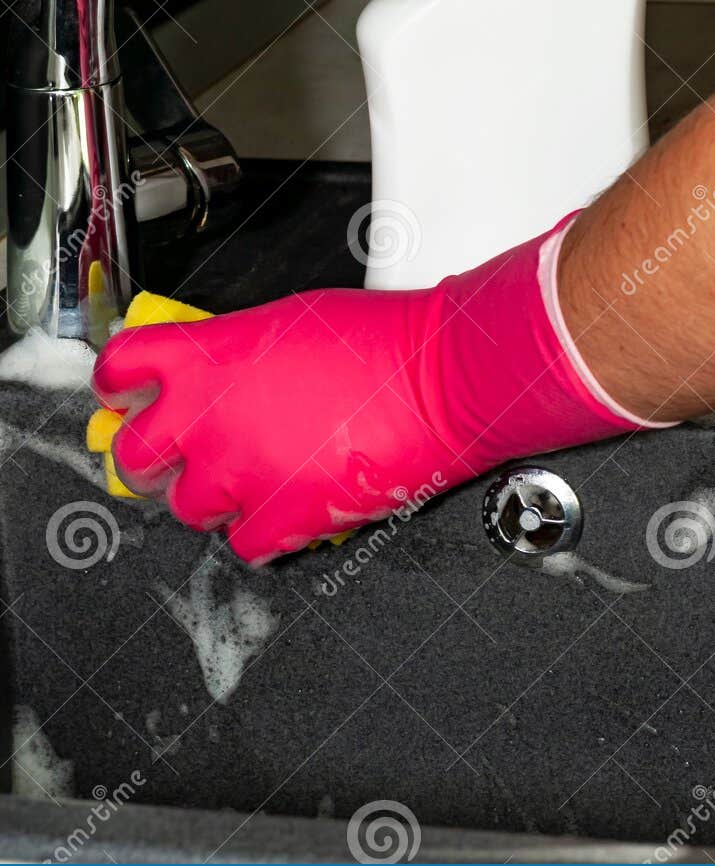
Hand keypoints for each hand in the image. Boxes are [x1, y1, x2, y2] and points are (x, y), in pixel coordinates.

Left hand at [92, 220, 657, 563]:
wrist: (442, 376)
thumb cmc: (384, 340)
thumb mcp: (288, 321)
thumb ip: (234, 352)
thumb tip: (212, 372)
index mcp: (210, 356)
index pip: (120, 369)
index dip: (120, 386)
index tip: (128, 394)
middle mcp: (211, 416)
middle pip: (134, 454)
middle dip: (152, 457)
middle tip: (174, 455)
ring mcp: (242, 471)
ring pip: (186, 507)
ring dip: (212, 496)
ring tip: (250, 479)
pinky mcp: (282, 517)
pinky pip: (242, 545)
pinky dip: (261, 532)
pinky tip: (286, 507)